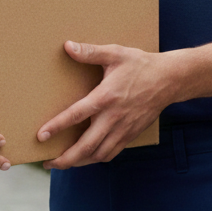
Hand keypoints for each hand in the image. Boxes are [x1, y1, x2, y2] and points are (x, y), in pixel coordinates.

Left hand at [38, 42, 174, 168]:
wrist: (170, 79)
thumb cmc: (140, 65)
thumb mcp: (115, 53)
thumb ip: (90, 52)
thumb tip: (67, 46)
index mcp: (106, 97)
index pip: (77, 115)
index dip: (57, 127)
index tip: (41, 136)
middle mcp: (114, 117)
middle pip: (87, 146)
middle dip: (66, 158)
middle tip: (48, 163)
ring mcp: (123, 129)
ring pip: (99, 154)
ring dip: (79, 162)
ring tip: (63, 163)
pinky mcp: (131, 134)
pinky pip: (111, 153)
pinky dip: (96, 158)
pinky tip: (86, 157)